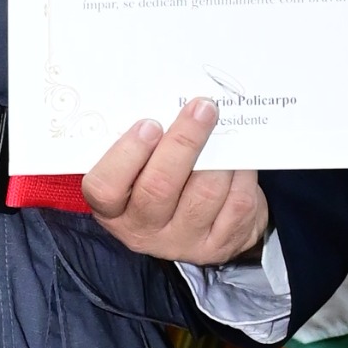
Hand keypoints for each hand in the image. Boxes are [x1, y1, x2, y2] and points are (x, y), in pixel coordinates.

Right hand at [82, 100, 270, 266]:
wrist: (201, 228)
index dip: (127, 154)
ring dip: (219, 156)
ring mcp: (183, 241)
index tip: (149, 125)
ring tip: (223, 129)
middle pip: (159, 188)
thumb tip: (166, 102)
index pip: (105, 188)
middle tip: (202, 109)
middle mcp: (144, 231)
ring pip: (205, 193)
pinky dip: (242, 175)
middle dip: (184, 142)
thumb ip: (141, 145)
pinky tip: (238, 159)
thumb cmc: (162, 182)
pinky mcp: (219, 245)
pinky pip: (236, 203)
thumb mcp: (138, 170)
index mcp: (113, 209)